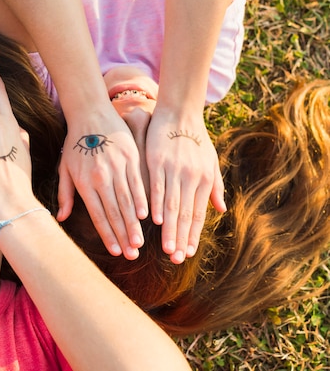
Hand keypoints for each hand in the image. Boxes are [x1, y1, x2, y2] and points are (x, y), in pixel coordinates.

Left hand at [57, 104, 148, 258]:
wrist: (90, 113)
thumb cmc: (75, 144)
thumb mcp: (65, 168)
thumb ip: (65, 194)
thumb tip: (61, 218)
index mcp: (84, 182)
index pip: (98, 214)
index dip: (107, 234)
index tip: (115, 251)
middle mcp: (101, 176)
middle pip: (114, 212)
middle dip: (124, 235)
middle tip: (132, 254)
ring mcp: (117, 166)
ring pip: (128, 200)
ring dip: (134, 224)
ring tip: (140, 241)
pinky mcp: (131, 157)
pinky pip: (138, 183)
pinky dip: (142, 200)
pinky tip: (147, 215)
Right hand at [145, 108, 225, 263]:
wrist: (180, 113)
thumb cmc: (196, 138)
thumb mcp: (210, 161)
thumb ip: (215, 186)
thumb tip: (220, 210)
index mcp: (204, 180)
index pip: (197, 214)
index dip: (193, 235)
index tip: (188, 253)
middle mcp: (191, 177)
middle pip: (184, 214)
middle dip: (180, 239)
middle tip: (176, 259)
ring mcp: (174, 170)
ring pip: (170, 205)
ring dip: (168, 229)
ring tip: (165, 248)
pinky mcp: (157, 161)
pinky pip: (156, 187)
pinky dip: (155, 204)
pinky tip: (152, 220)